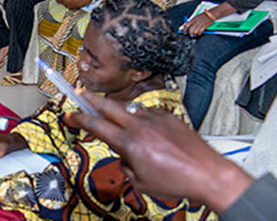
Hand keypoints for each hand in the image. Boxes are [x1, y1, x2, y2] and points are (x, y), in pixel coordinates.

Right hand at [67, 90, 255, 209]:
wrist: (207, 173)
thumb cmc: (177, 181)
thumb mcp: (141, 182)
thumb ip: (126, 165)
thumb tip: (123, 156)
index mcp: (130, 143)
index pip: (96, 125)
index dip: (78, 118)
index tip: (69, 115)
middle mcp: (141, 126)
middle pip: (108, 106)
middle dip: (91, 99)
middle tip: (79, 94)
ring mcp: (156, 118)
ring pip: (129, 110)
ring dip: (119, 113)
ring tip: (117, 121)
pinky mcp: (169, 117)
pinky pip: (148, 114)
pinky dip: (141, 119)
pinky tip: (145, 131)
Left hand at [183, 13, 214, 36]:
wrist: (211, 14)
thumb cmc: (203, 15)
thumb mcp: (196, 17)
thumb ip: (192, 21)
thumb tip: (186, 25)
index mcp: (193, 19)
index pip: (186, 25)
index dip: (184, 30)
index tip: (184, 33)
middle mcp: (196, 22)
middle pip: (191, 30)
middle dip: (190, 34)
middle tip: (191, 35)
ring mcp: (200, 24)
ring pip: (195, 32)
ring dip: (195, 34)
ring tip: (196, 35)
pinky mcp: (204, 26)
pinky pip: (200, 32)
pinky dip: (199, 34)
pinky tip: (199, 33)